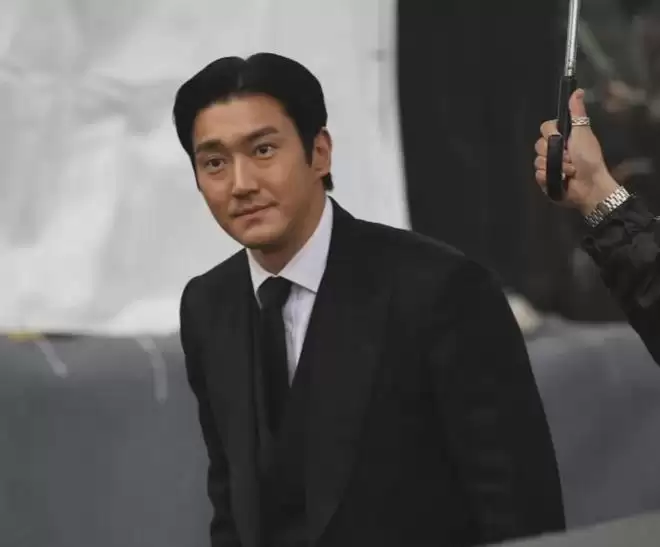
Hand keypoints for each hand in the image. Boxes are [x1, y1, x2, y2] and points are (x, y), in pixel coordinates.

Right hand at [534, 89, 619, 214]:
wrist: (590, 185)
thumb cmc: (589, 158)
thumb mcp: (583, 133)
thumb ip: (577, 113)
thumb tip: (577, 91)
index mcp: (562, 137)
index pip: (545, 128)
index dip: (552, 134)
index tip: (564, 140)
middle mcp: (553, 150)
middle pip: (538, 144)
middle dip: (555, 153)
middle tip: (570, 157)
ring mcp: (548, 165)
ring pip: (537, 160)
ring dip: (555, 166)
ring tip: (569, 171)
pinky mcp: (545, 179)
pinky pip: (538, 174)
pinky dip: (550, 177)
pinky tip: (561, 179)